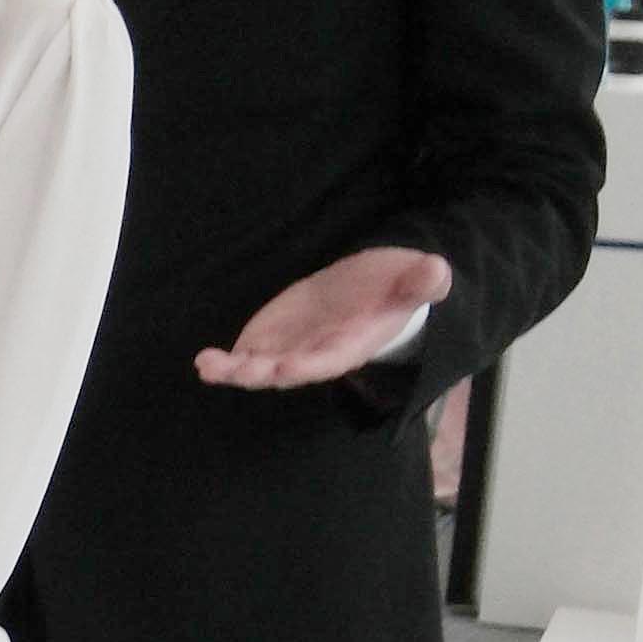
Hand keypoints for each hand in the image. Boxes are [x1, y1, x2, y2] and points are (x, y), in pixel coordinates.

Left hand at [196, 245, 450, 388]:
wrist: (371, 290)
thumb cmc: (394, 287)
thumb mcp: (412, 279)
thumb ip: (420, 281)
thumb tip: (438, 270)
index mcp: (350, 344)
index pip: (328, 360)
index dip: (307, 366)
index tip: (285, 368)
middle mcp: (317, 355)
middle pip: (287, 369)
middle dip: (263, 371)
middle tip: (241, 369)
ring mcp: (291, 349)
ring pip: (259, 367)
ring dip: (234, 370)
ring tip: (208, 366)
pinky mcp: (273, 340)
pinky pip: (245, 356)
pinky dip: (225, 361)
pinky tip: (204, 361)